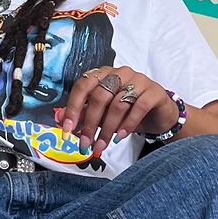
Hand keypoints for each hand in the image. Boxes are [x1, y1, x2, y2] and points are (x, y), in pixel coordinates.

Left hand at [61, 66, 178, 158]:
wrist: (158, 115)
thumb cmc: (127, 112)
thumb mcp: (103, 114)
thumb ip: (83, 114)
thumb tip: (59, 119)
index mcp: (103, 74)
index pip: (83, 85)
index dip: (73, 107)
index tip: (67, 129)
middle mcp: (120, 73)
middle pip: (100, 96)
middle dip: (90, 123)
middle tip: (85, 143)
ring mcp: (139, 80)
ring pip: (118, 104)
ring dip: (107, 129)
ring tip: (102, 145)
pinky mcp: (154, 91)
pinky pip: (138, 107)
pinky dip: (127, 125)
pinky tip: (120, 137)